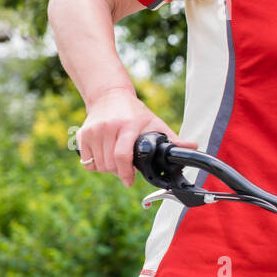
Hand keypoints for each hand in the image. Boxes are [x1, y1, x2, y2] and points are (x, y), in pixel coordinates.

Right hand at [76, 87, 197, 188]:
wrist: (109, 95)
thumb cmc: (135, 112)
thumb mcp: (154, 122)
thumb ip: (173, 138)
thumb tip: (194, 147)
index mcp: (128, 125)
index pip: (123, 156)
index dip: (126, 173)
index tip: (130, 181)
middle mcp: (108, 127)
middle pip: (110, 164)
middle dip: (120, 172)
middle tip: (127, 168)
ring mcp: (93, 131)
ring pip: (99, 165)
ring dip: (108, 169)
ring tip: (117, 161)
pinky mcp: (83, 134)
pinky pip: (87, 161)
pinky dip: (96, 164)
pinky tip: (105, 157)